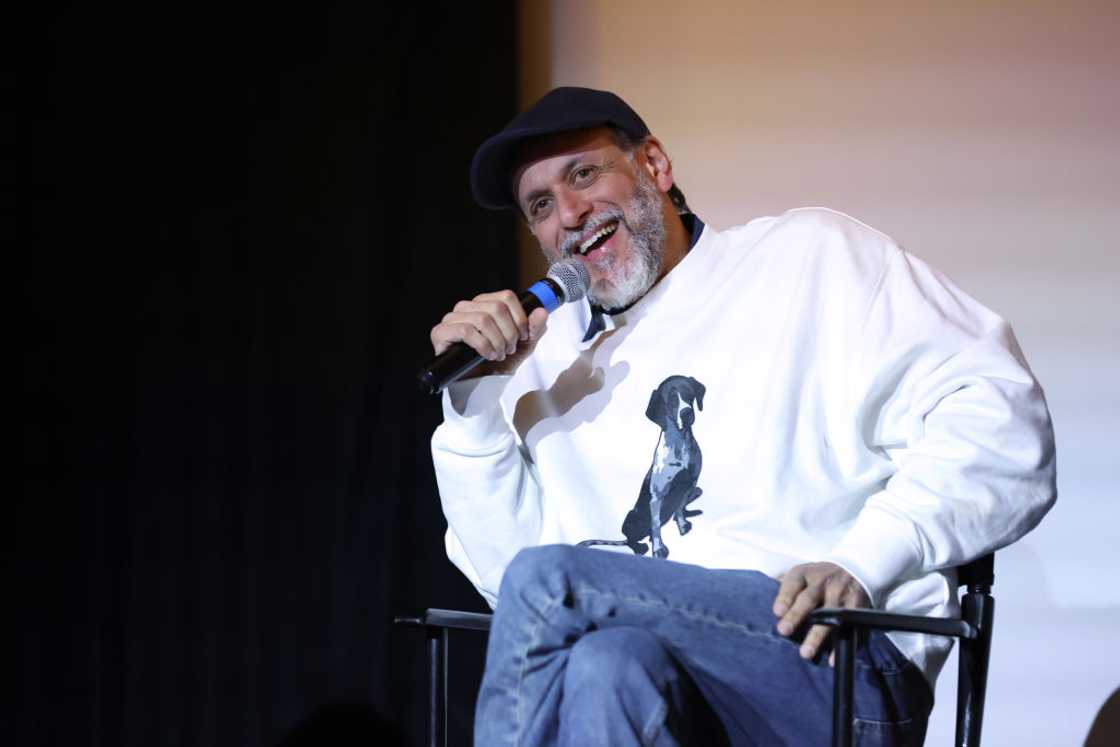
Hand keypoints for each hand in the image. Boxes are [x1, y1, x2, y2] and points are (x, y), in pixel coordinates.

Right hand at [430, 290, 549, 377]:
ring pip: (482, 318)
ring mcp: (452, 319)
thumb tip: (542, 311)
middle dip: (509, 333)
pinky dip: (482, 345)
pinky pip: (465, 330)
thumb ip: (534, 329)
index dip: (520, 318)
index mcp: (484, 304)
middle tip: (509, 349)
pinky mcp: (441, 333)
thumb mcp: (522, 346)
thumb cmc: (497, 364)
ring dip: (497, 341)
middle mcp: (467, 307)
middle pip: (496, 308)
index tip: (523, 336)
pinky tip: (487, 356)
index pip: (506, 297)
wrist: (480, 386)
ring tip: (499, 354)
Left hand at [772, 562, 868, 663]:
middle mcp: (823, 582)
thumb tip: (761, 593)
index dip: (785, 597)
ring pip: (830, 615)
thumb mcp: (801, 573)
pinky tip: (832, 659)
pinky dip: (841, 643)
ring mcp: (840, 594)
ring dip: (818, 635)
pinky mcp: (856, 606)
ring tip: (806, 653)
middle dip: (796, 616)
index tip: (777, 612)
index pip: (792, 584)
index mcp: (805, 573)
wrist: (854, 567)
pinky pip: (850, 625)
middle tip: (783, 631)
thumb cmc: (818, 577)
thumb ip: (783, 585)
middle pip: (809, 599)